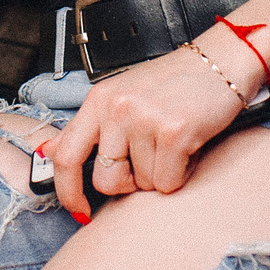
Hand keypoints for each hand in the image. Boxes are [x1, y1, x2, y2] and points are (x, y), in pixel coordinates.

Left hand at [47, 41, 261, 221]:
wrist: (220, 59)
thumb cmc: (173, 82)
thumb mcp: (121, 96)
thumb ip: (88, 127)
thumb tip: (49, 151)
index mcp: (99, 99)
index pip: (66, 156)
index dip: (67, 191)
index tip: (79, 210)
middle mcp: (117, 108)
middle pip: (106, 180)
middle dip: (129, 183)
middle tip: (148, 161)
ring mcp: (144, 120)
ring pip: (143, 184)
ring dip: (161, 173)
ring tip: (172, 144)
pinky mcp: (174, 133)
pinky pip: (168, 182)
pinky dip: (181, 173)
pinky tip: (187, 148)